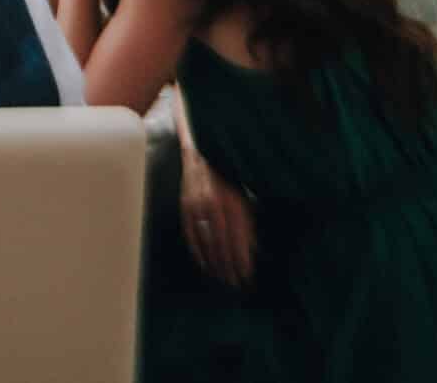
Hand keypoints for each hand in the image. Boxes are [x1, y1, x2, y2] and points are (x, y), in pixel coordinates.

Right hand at [179, 146, 256, 288]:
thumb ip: (247, 225)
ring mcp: (198, 206)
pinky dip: (197, 251)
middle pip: (223, 245)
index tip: (246, 276)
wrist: (204, 154)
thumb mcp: (244, 200)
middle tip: (233, 282)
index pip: (238, 241)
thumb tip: (251, 252)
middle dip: (229, 266)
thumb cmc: (228, 179)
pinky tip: (204, 264)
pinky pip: (191, 235)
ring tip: (220, 277)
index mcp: (234, 203)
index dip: (242, 261)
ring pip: (206, 242)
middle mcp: (216, 206)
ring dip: (214, 262)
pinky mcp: (185, 207)